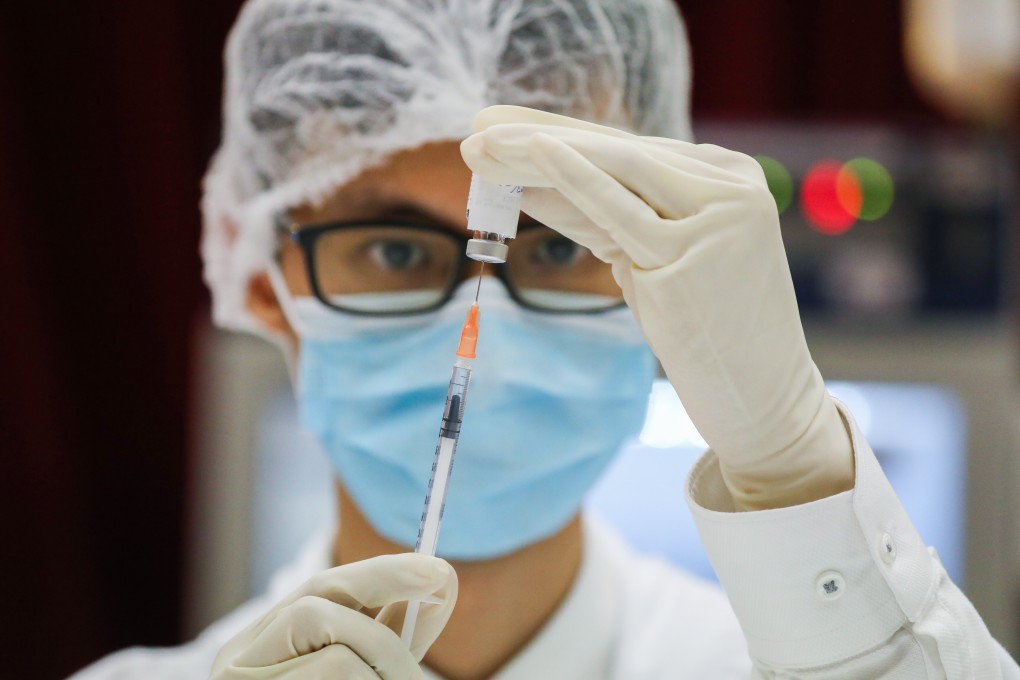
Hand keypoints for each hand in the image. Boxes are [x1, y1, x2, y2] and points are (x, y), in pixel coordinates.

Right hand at [210, 553, 456, 679]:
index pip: (321, 587)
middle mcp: (237, 665)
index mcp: (261, 645)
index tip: (439, 572)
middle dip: (387, 641)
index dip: (382, 573)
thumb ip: (390, 636)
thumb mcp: (357, 678)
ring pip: (335, 661)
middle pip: (320, 612)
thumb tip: (439, 584)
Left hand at [461, 106, 852, 509]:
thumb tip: (534, 184)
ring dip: (536, 155)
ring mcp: (712, 219)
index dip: (561, 137)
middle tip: (477, 133)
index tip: (504, 132)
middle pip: (615, 154)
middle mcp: (729, 188)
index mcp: (730, 177)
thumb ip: (609, 218)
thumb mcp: (658, 259)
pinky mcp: (687, 257)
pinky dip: (572, 176)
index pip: (628, 151)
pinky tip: (536, 151)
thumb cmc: (710, 329)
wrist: (765, 399)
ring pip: (610, 172)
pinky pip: (616, 210)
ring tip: (480, 145)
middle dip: (538, 139)